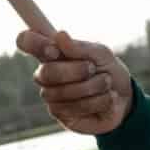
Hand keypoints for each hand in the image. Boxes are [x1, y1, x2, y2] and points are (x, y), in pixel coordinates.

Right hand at [16, 29, 132, 134]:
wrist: (124, 98)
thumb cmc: (107, 70)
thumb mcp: (101, 53)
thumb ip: (80, 47)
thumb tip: (59, 35)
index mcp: (52, 52)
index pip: (26, 40)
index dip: (33, 43)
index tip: (53, 50)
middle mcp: (46, 72)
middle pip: (46, 72)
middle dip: (76, 71)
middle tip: (93, 69)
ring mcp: (50, 94)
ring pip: (63, 92)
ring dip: (93, 87)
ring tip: (106, 84)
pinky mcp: (60, 114)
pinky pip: (75, 107)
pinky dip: (98, 101)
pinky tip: (106, 99)